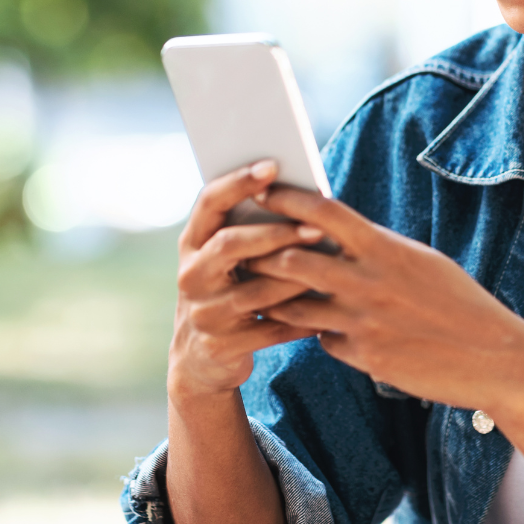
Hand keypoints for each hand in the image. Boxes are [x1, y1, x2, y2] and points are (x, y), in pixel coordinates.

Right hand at [168, 161, 326, 400]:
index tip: (272, 165)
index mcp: (192, 242)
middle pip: (230, 244)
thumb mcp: (228, 257)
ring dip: (298, 278)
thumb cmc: (232, 286)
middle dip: (278, 233)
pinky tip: (329, 307)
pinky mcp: (221, 345)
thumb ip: (251, 227)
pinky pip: (272, 327)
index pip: (209, 202)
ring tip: (333, 267)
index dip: (238, 181)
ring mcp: (203, 313)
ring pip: (258, 289)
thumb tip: (305, 193)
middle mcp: (191, 275)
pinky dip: (303, 318)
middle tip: (318, 228)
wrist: (202, 358)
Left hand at [246, 187, 523, 411]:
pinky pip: (321, 339)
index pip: (324, 213)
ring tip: (258, 291)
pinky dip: (315, 332)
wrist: (493, 356)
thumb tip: (346, 237)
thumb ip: (379, 250)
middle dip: (263, 253)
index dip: (288, 199)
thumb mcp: (422, 262)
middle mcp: (368, 281)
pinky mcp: (363, 356)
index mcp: (385, 247)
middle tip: (241, 247)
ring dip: (276, 298)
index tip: (262, 191)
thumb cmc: (460, 302)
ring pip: (294, 304)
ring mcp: (363, 321)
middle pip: (292, 258)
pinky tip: (316, 330)